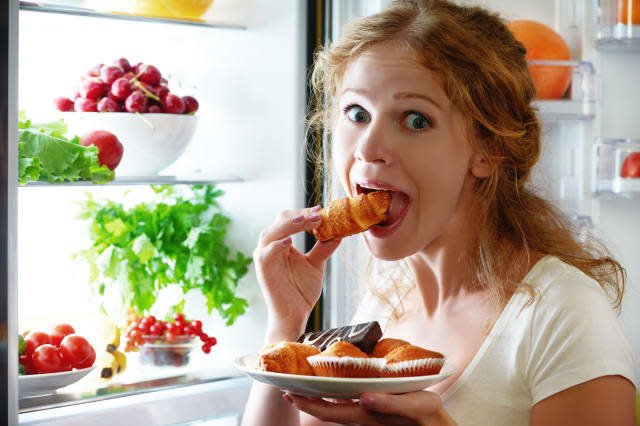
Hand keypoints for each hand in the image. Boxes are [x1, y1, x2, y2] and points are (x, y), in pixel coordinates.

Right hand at [254, 206, 340, 341]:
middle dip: (300, 215)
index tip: (322, 210)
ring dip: (288, 224)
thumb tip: (340, 232)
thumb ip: (323, 248)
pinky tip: (289, 241)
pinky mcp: (262, 270)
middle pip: (280, 220)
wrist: (294, 316)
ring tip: (305, 220)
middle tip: (318, 214)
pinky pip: (266, 253)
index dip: (305, 213)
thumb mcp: (316, 265)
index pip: (290, 219)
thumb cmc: (301, 292)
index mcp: (282, 243)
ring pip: (271, 232)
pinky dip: (276, 245)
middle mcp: (271, 247)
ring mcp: (265, 258)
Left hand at [285, 391, 456, 425]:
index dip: (308, 404)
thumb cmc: (427, 416)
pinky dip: (333, 396)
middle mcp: (363, 416)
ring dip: (317, 399)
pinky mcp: (373, 411)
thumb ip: (388, 403)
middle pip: (327, 412)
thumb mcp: (413, 406)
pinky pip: (347, 404)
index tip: (290, 394)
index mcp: (368, 414)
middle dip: (306, 402)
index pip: (330, 412)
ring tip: (303, 385)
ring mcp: (367, 414)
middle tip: (287, 388)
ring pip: (335, 408)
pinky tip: (330, 387)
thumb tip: (363, 397)